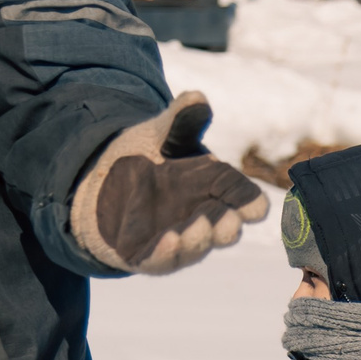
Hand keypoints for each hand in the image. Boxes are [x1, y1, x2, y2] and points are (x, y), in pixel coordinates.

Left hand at [77, 92, 268, 275]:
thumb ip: (180, 120)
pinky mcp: (146, 254)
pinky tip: (170, 243)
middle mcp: (203, 219)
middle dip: (226, 227)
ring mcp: (177, 239)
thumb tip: (196, 98)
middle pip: (222, 228)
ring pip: (194, 247)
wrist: (104, 182)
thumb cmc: (149, 157)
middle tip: (230, 223)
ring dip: (198, 240)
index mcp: (215, 190)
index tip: (256, 208)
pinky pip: (158, 261)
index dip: (249, 203)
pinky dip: (165, 255)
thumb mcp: (163, 134)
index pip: (240, 198)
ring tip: (198, 230)